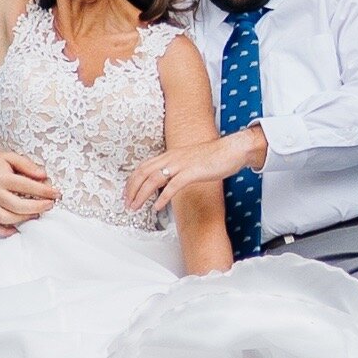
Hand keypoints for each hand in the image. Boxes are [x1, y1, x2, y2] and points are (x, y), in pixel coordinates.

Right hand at [0, 135, 56, 236]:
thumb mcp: (10, 156)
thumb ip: (27, 165)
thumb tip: (43, 175)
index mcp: (1, 177)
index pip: (27, 186)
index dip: (44, 191)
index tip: (56, 193)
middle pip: (18, 206)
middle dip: (38, 207)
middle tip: (50, 205)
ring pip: (6, 218)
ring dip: (24, 219)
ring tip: (36, 214)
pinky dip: (5, 232)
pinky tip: (17, 230)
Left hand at [125, 126, 267, 215]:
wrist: (231, 150)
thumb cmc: (212, 158)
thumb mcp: (188, 162)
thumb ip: (175, 169)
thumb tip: (165, 182)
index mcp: (170, 155)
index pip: (143, 167)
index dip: (132, 181)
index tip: (127, 194)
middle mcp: (172, 158)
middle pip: (143, 172)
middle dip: (132, 189)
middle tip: (127, 205)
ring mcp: (181, 164)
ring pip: (153, 179)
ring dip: (142, 194)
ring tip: (136, 207)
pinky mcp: (192, 172)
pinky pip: (173, 185)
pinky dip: (162, 197)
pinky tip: (157, 207)